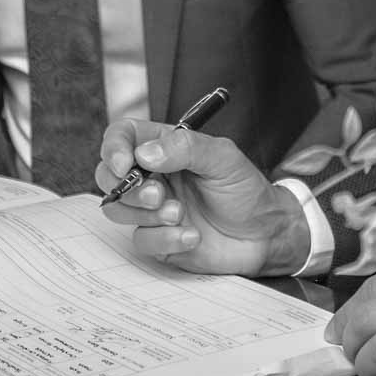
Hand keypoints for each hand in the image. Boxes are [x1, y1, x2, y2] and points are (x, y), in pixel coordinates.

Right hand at [96, 120, 311, 276]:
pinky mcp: (158, 239)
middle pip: (109, 175)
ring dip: (145, 214)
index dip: (114, 147)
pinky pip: (141, 239)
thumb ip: (186, 148)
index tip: (124, 163)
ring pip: (118, 209)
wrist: (266, 234)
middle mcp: (153, 176)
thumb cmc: (246, 190)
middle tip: (158, 195)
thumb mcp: (223, 158)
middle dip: (127, 187)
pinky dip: (164, 238)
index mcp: (165, 148)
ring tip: (179, 215)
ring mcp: (152, 209)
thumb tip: (144, 153)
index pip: (123, 136)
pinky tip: (192, 236)